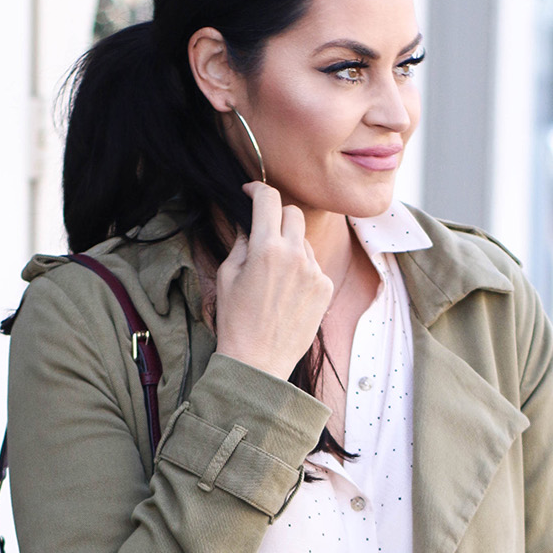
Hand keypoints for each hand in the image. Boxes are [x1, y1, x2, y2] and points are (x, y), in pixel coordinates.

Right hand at [214, 182, 332, 378]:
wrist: (258, 362)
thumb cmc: (236, 321)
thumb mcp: (227, 277)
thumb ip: (240, 244)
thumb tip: (248, 225)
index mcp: (266, 248)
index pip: (268, 199)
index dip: (257, 189)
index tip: (250, 193)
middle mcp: (295, 255)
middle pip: (292, 212)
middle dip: (277, 216)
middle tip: (264, 233)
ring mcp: (314, 272)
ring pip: (303, 241)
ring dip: (289, 246)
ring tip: (273, 277)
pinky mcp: (325, 288)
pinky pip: (314, 265)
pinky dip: (301, 270)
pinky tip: (287, 294)